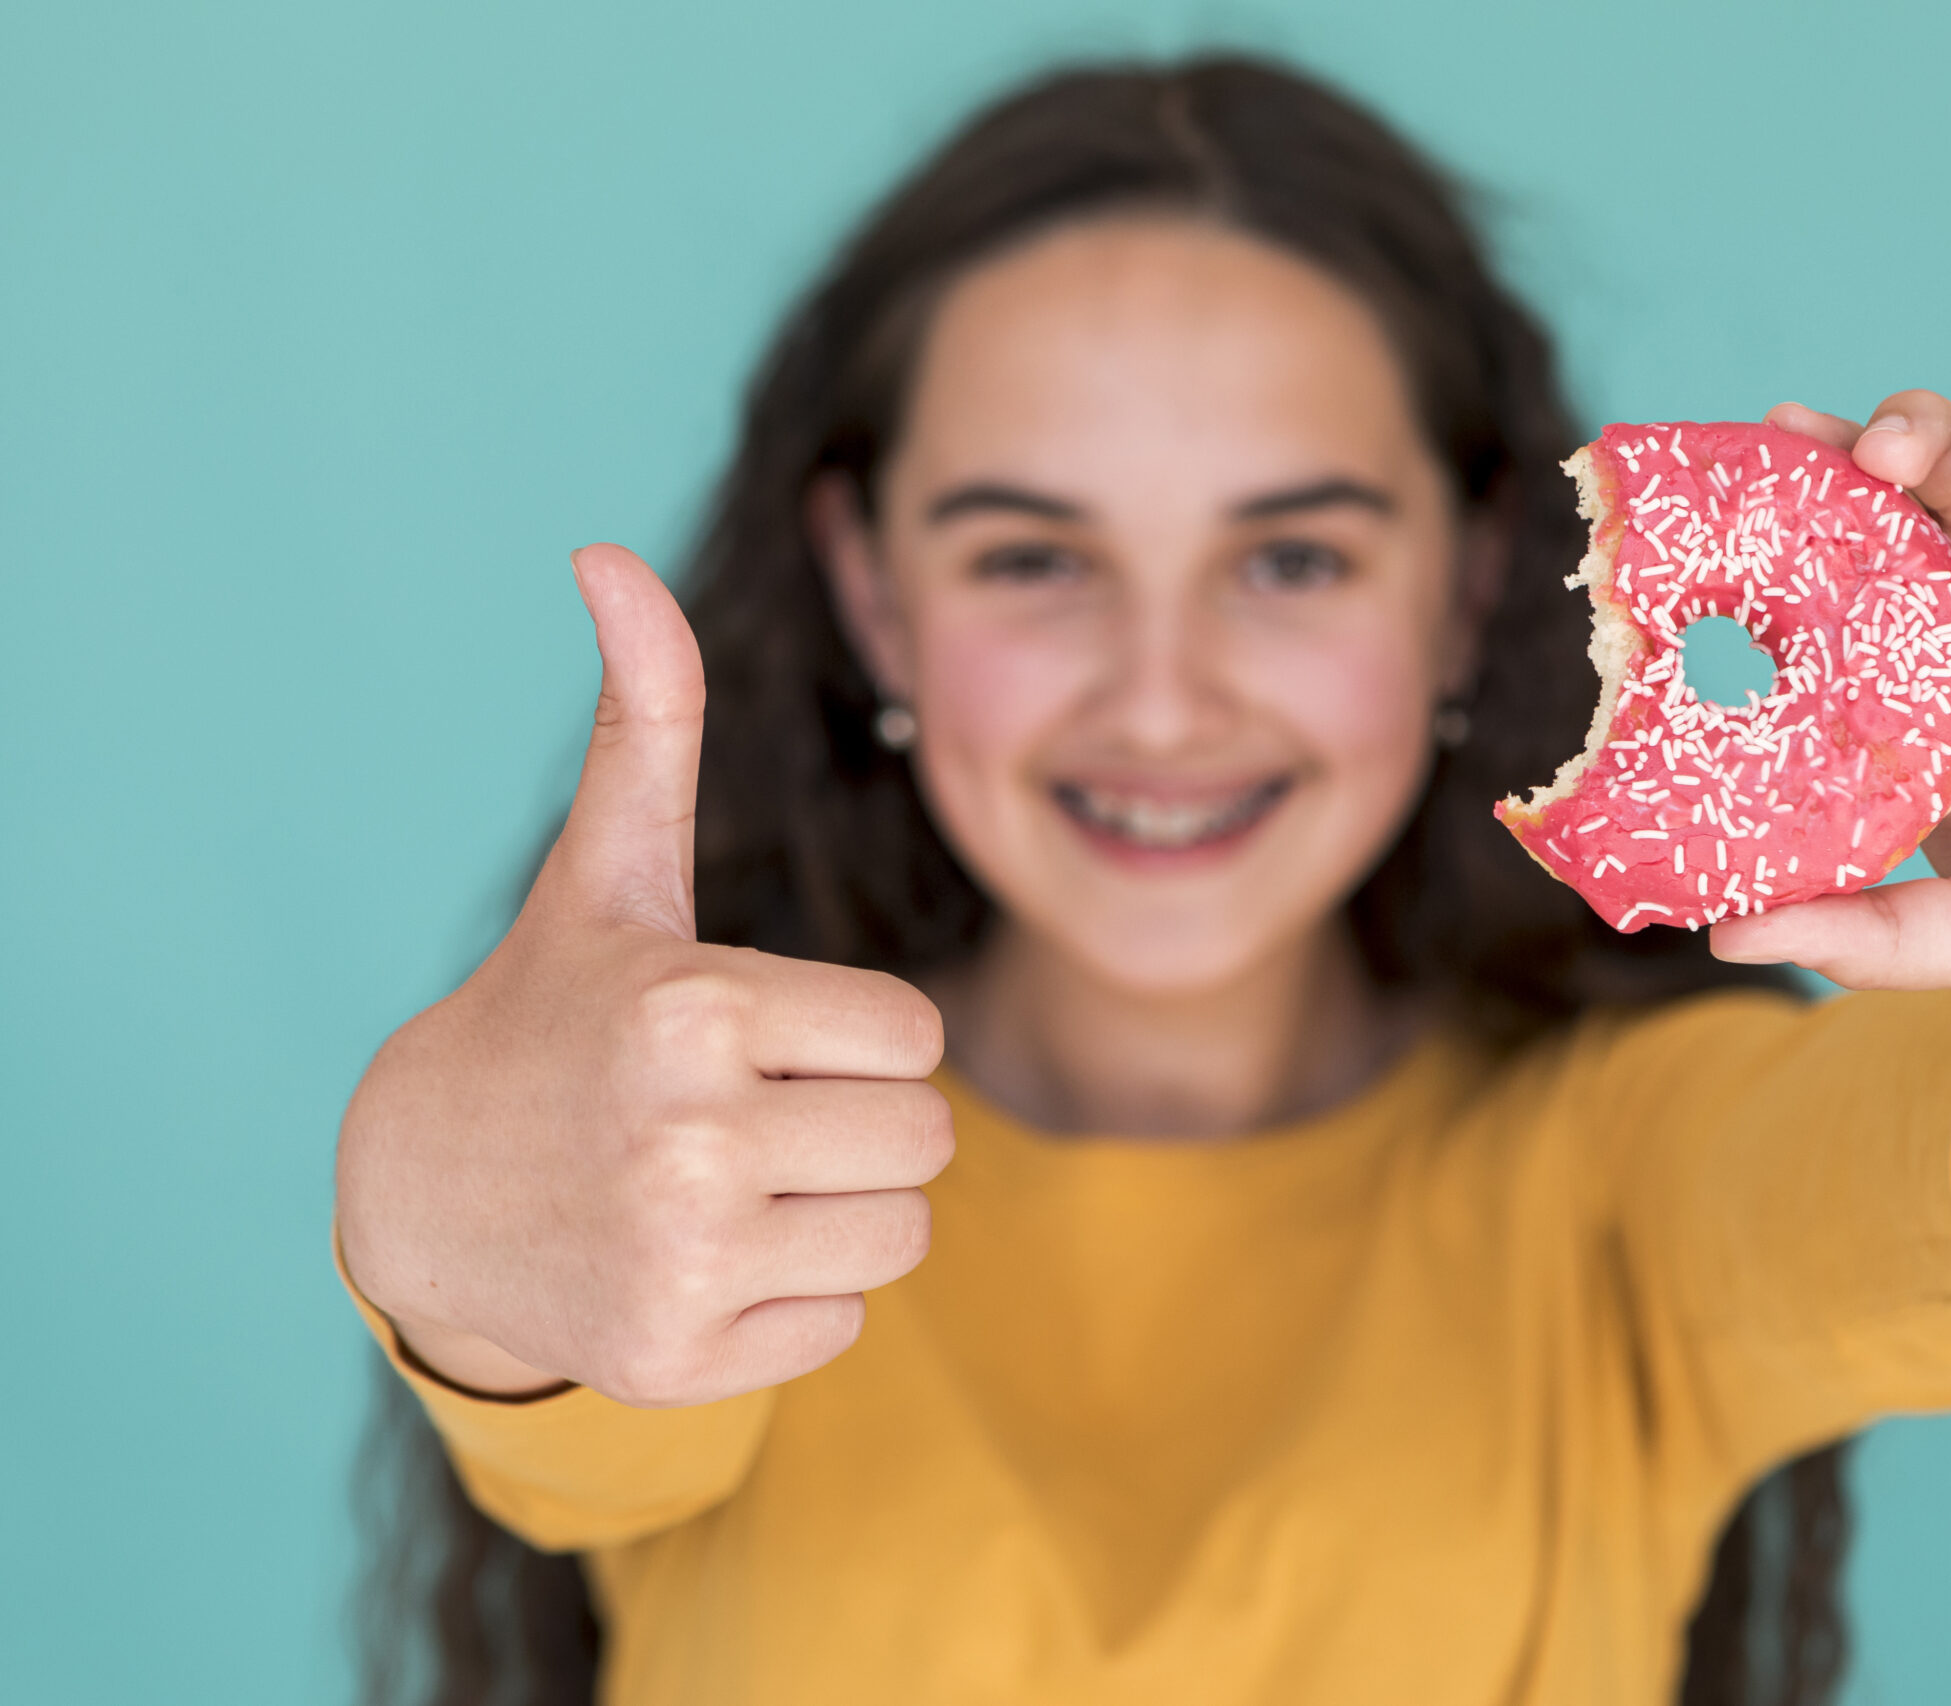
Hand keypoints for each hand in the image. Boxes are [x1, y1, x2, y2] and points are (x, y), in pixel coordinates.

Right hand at [335, 546, 950, 1405]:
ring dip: (841, 1211)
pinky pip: (841, 1327)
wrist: (424, 1191)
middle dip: (860, 1120)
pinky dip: (792, 1302)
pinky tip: (700, 1259)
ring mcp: (684, 1260)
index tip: (765, 1033)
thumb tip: (610, 553)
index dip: (856, 1033)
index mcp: (698, 1008)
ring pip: (903, 1235)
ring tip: (733, 1182)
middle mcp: (693, 1140)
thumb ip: (647, 720)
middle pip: (928, 1137)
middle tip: (753, 1112)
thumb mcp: (608, 872)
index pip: (917, 1034)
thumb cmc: (553, 1012)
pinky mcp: (678, 1359)